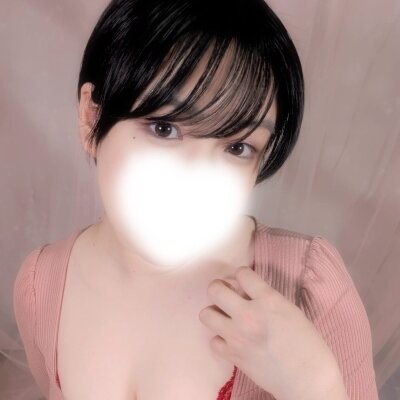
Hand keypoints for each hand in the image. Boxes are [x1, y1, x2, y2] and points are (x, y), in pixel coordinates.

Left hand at [198, 266, 347, 399]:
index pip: (242, 273)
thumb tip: (247, 292)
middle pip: (215, 290)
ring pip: (206, 314)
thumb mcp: (290, 310)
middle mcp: (248, 314)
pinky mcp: (233, 355)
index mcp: (268, 300)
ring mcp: (237, 336)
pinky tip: (231, 340)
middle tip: (225, 293)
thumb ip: (266, 298)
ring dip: (215, 312)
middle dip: (219, 287)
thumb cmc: (308, 344)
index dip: (242, 274)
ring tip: (225, 316)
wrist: (307, 380)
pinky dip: (220, 339)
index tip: (244, 280)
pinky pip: (213, 341)